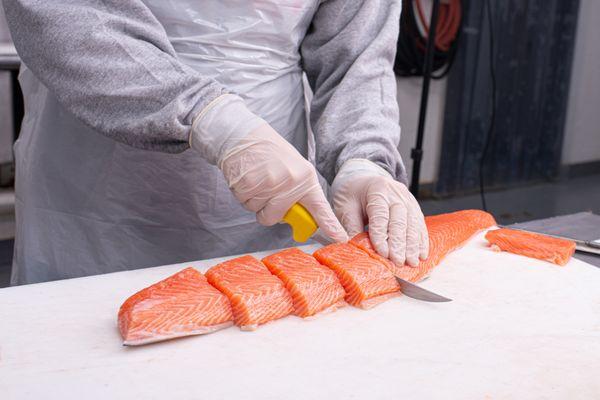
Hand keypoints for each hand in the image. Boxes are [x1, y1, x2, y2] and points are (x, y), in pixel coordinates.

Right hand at [218, 123, 347, 241]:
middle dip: (270, 211)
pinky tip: (248, 178)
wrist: (243, 136)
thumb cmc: (270, 154)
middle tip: (268, 191)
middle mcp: (290, 182)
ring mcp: (269, 184)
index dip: (330, 225)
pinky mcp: (249, 185)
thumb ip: (299, 194)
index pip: (320, 206)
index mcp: (305, 178)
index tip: (340, 238)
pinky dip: (244, 196)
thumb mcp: (294, 169)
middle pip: (278, 217)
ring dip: (256, 202)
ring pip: (260, 213)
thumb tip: (300, 221)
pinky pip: (246, 205)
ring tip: (258, 180)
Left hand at [331, 159, 428, 266]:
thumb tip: (356, 251)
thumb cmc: (352, 194)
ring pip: (413, 223)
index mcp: (377, 190)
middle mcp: (396, 193)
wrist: (362, 177)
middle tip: (398, 262)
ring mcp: (407, 199)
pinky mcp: (414, 206)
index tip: (383, 253)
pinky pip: (419, 224)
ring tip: (411, 262)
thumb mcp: (345, 207)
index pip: (380, 215)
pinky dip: (421, 240)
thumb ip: (351, 227)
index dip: (382, 235)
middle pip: (400, 220)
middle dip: (400, 244)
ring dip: (413, 245)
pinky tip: (421, 254)